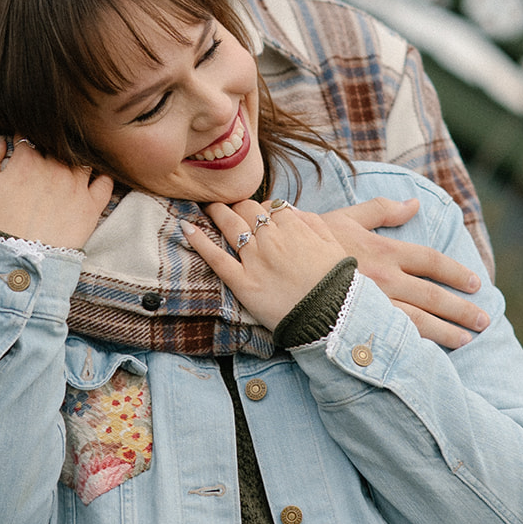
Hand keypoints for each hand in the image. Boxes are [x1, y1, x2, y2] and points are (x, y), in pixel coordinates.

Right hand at [0, 138, 113, 250]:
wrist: (18, 263)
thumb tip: (1, 140)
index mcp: (27, 161)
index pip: (29, 135)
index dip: (25, 138)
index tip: (24, 146)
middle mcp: (55, 168)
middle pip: (59, 143)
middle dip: (52, 144)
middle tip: (47, 156)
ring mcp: (76, 185)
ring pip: (84, 157)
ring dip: (77, 157)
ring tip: (71, 165)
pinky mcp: (92, 206)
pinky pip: (106, 181)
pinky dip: (101, 176)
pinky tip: (93, 180)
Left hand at [183, 198, 345, 330]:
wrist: (332, 317)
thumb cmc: (337, 284)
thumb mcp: (333, 245)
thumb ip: (313, 223)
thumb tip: (292, 211)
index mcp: (294, 227)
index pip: (270, 206)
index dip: (262, 208)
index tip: (258, 214)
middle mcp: (271, 239)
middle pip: (247, 209)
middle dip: (238, 206)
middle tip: (230, 207)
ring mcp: (255, 260)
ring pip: (229, 225)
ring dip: (216, 211)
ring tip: (208, 207)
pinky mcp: (242, 282)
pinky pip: (215, 258)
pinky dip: (199, 240)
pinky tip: (185, 227)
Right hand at [321, 199, 487, 348]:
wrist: (272, 265)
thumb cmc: (307, 240)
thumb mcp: (346, 217)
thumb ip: (382, 209)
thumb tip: (414, 204)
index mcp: (384, 251)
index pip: (432, 262)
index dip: (456, 273)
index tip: (476, 284)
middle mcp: (384, 279)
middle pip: (433, 297)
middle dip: (461, 310)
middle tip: (483, 322)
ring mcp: (371, 306)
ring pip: (418, 323)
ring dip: (446, 333)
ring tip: (466, 341)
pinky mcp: (355, 326)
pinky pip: (392, 339)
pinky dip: (414, 348)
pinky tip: (429, 356)